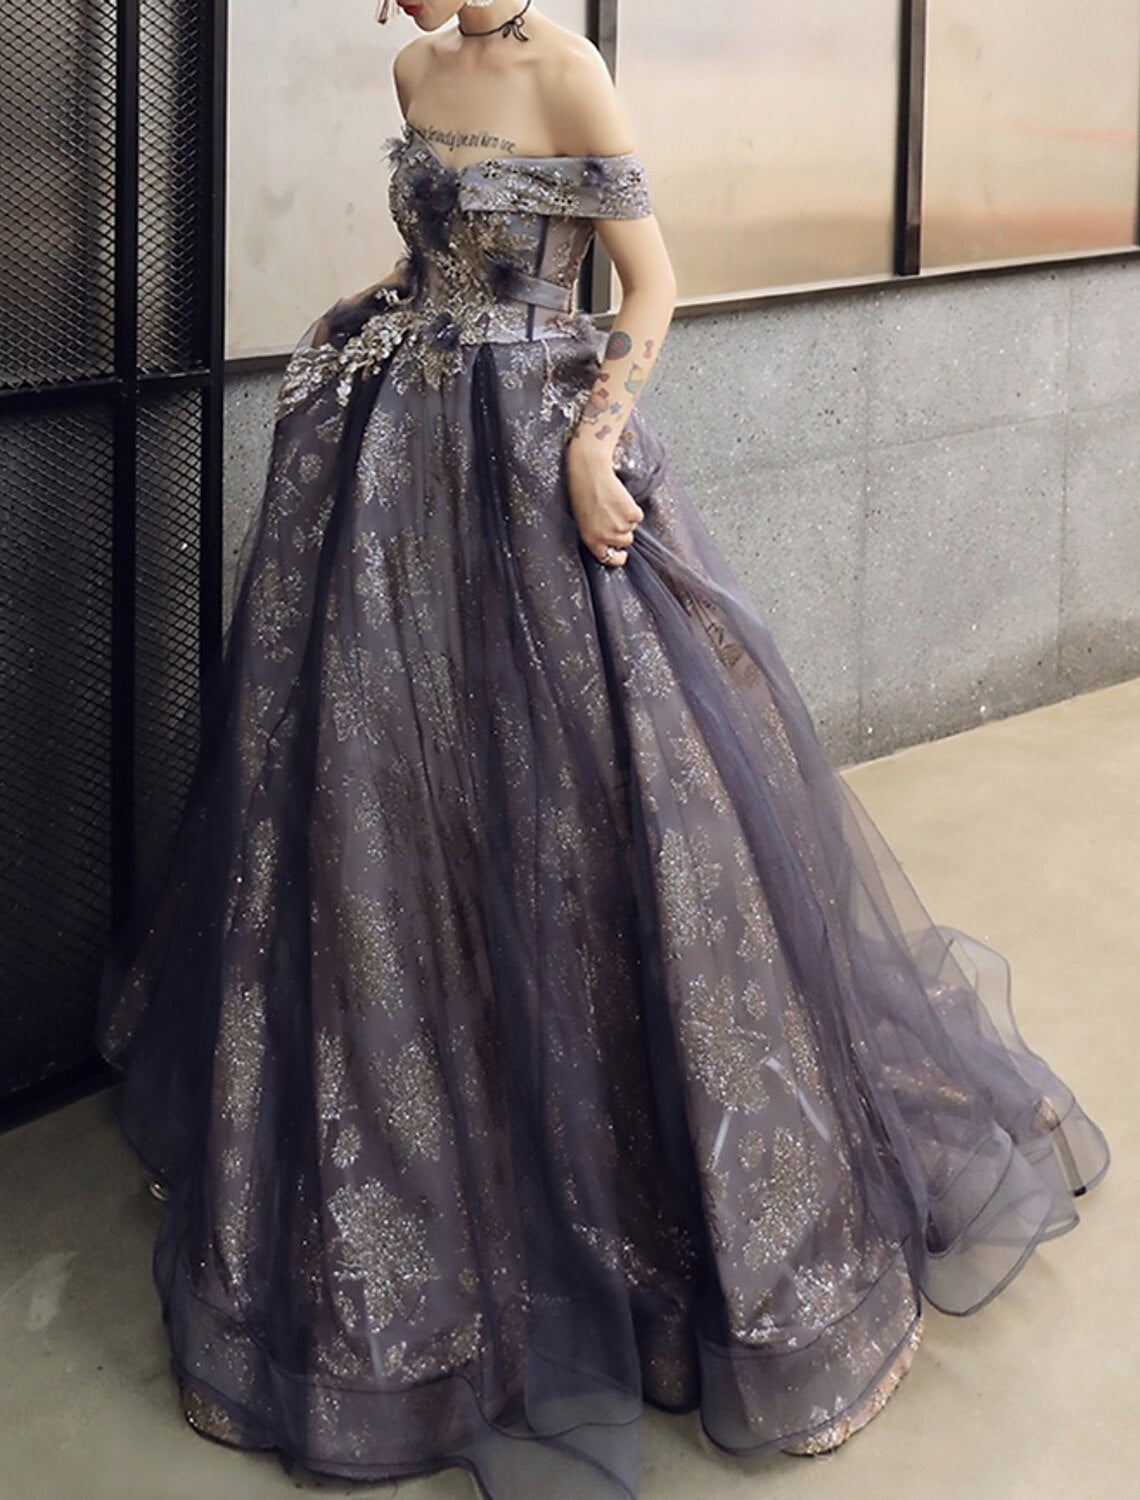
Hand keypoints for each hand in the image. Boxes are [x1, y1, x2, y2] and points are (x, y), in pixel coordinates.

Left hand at [565, 444, 644, 567]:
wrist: (590, 473)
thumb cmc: (583, 492)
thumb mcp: (584, 520)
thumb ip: (597, 534)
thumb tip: (612, 541)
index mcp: (591, 540)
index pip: (607, 559)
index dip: (617, 558)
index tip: (623, 556)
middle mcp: (606, 537)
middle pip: (625, 540)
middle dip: (622, 530)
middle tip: (612, 514)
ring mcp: (620, 526)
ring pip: (632, 527)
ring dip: (626, 517)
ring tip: (613, 503)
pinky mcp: (631, 514)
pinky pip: (638, 515)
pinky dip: (632, 507)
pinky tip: (620, 498)